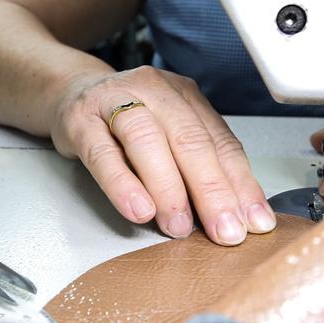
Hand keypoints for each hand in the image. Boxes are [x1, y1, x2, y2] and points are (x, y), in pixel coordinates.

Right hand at [51, 66, 276, 244]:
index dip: (241, 184)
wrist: (68, 93)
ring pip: (148, 141)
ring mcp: (115, 100)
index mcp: (186, 96)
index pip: (221, 142)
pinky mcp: (80, 119)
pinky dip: (123, 184)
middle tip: (225, 231)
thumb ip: (197, 165)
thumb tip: (234, 214)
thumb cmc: (126, 123)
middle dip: (213, 191)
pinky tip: (139, 210)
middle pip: (190, 141)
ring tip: (179, 226)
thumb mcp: (168, 134)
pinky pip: (103, 154)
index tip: (255, 222)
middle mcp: (156, 91)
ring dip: (169, 189)